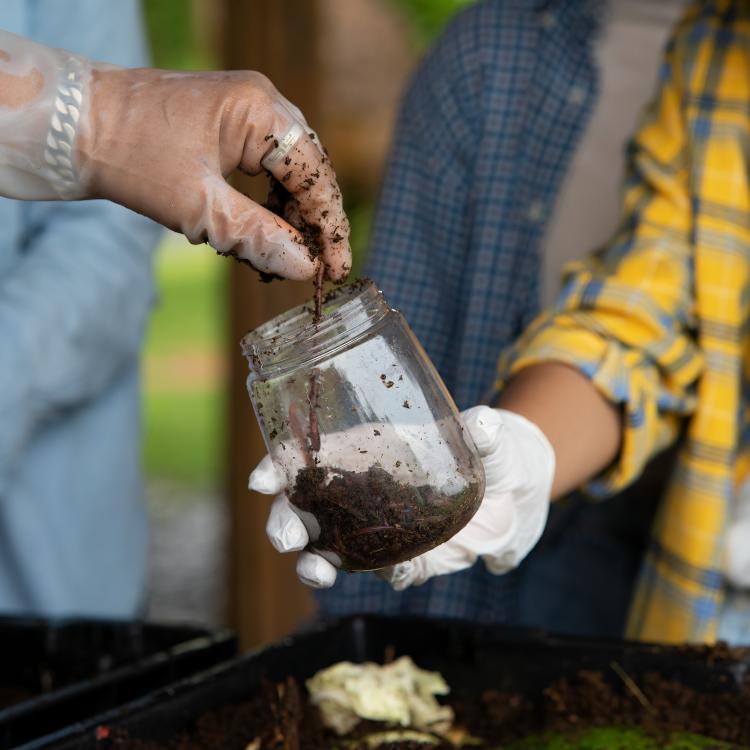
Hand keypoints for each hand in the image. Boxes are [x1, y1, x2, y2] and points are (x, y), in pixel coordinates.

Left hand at [0, 31, 349, 279]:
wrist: (74, 128)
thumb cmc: (131, 157)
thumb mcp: (198, 208)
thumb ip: (257, 238)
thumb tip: (306, 269)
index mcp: (258, 111)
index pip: (314, 174)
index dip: (329, 226)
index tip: (336, 271)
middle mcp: (261, 104)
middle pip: (307, 172)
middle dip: (310, 224)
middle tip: (314, 271)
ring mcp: (245, 113)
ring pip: (287, 174)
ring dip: (287, 218)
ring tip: (282, 260)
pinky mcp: (230, 127)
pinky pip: (264, 170)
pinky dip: (265, 205)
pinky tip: (259, 236)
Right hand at [249, 407, 554, 589]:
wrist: (521, 490)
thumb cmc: (493, 447)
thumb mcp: (489, 435)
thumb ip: (484, 431)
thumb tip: (483, 421)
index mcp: (367, 449)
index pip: (309, 456)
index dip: (278, 466)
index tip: (262, 478)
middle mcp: (366, 491)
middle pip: (308, 508)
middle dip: (286, 522)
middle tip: (286, 536)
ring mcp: (385, 528)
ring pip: (334, 549)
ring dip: (316, 563)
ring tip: (317, 571)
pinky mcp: (414, 558)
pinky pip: (391, 572)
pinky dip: (386, 575)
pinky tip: (394, 574)